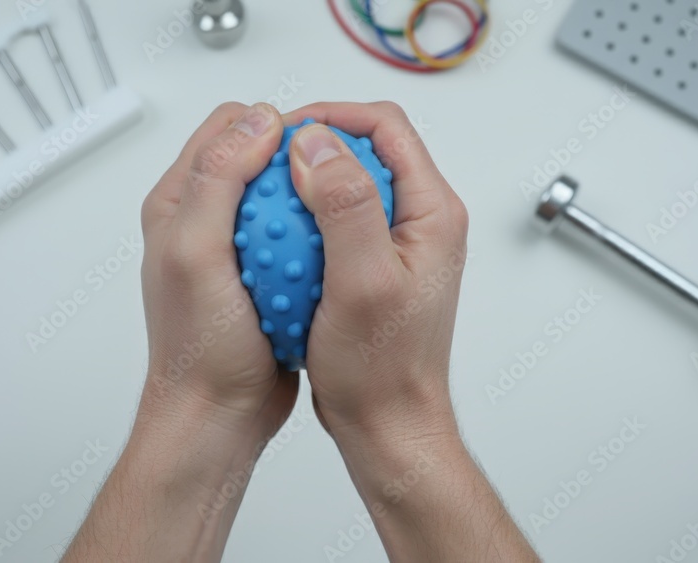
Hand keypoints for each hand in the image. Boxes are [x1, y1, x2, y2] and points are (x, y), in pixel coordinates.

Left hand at [64, 102, 300, 562]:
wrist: (218, 415)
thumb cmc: (200, 348)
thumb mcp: (197, 254)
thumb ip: (218, 182)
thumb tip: (256, 120)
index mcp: (179, 203)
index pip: (226, 128)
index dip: (271, 123)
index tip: (312, 139)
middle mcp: (205, 219)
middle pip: (261, 158)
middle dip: (298, 156)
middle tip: (334, 169)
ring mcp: (237, 250)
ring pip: (284, 198)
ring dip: (311, 195)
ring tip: (342, 202)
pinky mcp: (266, 277)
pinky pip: (300, 239)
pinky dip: (319, 235)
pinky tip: (340, 243)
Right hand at [284, 102, 536, 561]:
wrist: (387, 423)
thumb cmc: (383, 369)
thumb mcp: (362, 282)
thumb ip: (346, 206)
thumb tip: (317, 144)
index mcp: (432, 213)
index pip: (385, 127)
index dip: (331, 117)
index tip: (286, 132)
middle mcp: (418, 222)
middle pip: (364, 150)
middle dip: (312, 147)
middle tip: (269, 161)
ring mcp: (393, 244)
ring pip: (345, 186)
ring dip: (304, 184)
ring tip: (264, 195)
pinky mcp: (369, 267)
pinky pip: (333, 224)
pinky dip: (301, 222)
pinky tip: (272, 240)